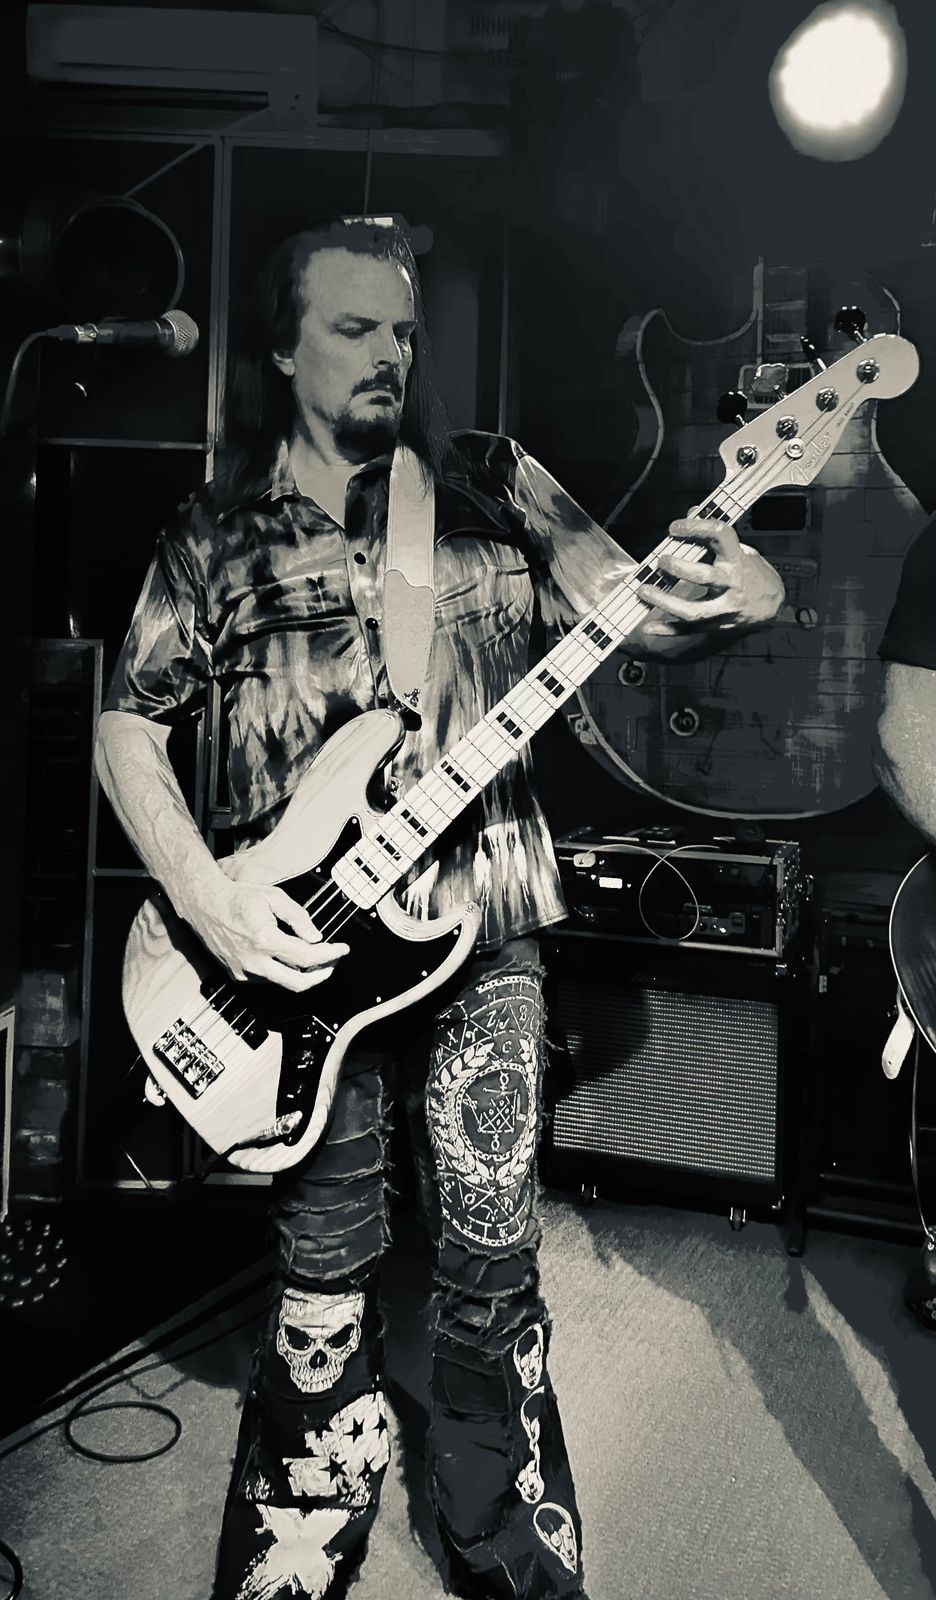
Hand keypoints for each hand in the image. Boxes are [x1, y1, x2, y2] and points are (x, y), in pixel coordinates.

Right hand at [181, 875, 348, 992]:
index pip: (306, 957)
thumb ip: (299, 918)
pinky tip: (284, 956)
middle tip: (331, 963)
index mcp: (265, 939)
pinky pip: (267, 979)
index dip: (329, 955)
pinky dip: (281, 970)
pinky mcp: (238, 975)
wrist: (205, 905)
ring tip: (310, 956)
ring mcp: (245, 971)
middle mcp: (254, 961)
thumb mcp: (274, 898)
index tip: (341, 950)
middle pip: (298, 982)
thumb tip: (316, 937)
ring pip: (283, 982)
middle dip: (321, 975)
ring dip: (301, 973)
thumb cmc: (238, 898)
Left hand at [638, 510, 784, 635]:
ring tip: (645, 591)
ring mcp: (724, 608)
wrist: (772, 605)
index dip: (696, 528)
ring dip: (665, 602)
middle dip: (678, 568)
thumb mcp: (740, 549)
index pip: (719, 536)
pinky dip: (668, 630)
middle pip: (704, 576)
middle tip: (661, 561)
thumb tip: (692, 512)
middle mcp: (731, 584)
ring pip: (693, 611)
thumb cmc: (752, 573)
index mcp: (737, 559)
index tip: (674, 527)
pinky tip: (650, 626)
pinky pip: (690, 631)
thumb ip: (714, 534)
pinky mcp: (717, 626)